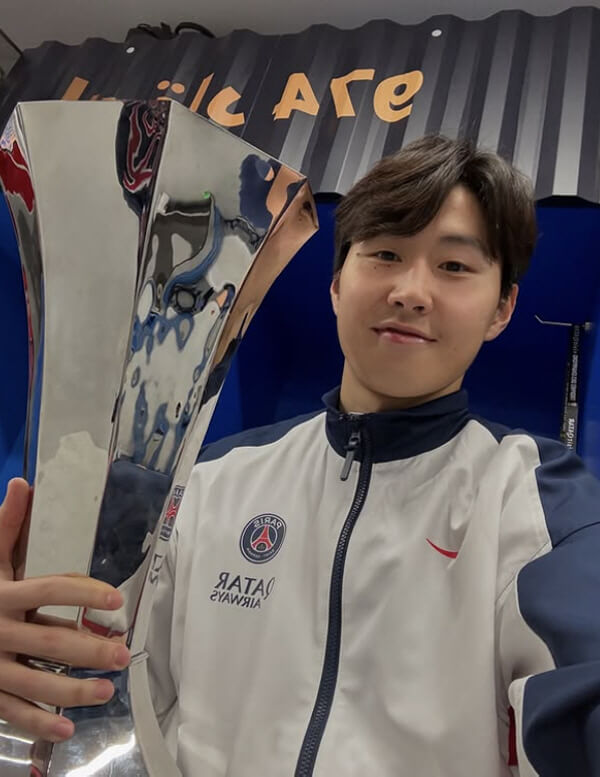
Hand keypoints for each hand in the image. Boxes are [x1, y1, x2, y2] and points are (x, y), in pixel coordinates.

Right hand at [0, 478, 130, 741]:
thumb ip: (6, 525)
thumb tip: (23, 483)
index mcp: (2, 593)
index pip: (49, 590)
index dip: (83, 593)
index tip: (115, 600)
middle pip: (49, 641)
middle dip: (88, 650)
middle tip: (123, 655)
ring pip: (34, 682)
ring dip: (72, 691)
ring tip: (108, 691)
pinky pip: (11, 713)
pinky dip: (37, 724)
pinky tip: (66, 730)